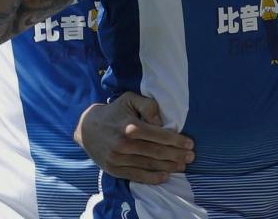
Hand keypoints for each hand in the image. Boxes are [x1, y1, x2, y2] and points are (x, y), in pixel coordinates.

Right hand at [74, 92, 194, 184]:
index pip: (159, 135)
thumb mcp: (130, 100)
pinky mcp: (113, 169)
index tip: (190, 144)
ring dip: (168, 167)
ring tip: (183, 167)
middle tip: (191, 157)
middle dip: (177, 155)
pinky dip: (151, 178)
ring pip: (148, 165)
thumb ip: (148, 106)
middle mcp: (124, 144)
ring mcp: (118, 159)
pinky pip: (135, 175)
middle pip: (156, 152)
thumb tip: (161, 122)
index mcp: (130, 126)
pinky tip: (165, 177)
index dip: (176, 140)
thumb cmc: (114, 111)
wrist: (86, 128)